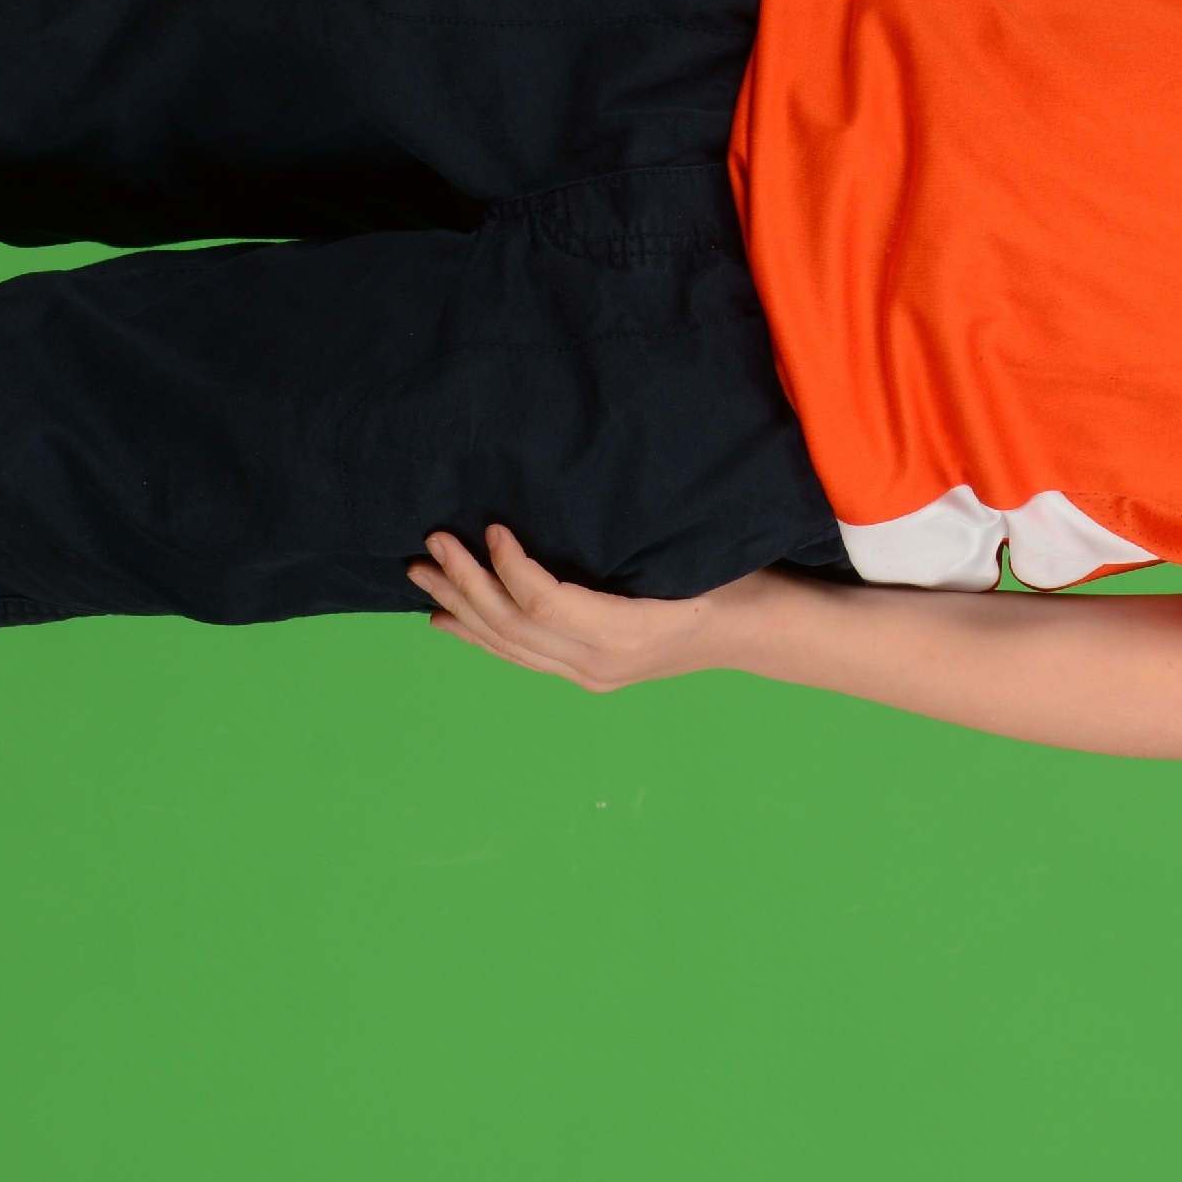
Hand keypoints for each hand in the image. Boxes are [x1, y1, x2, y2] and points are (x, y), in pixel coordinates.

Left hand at [405, 523, 779, 691]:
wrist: (759, 630)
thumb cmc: (733, 575)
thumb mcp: (689, 550)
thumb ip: (626, 542)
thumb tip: (558, 506)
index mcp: (627, 633)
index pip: (544, 604)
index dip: (509, 566)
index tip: (492, 526)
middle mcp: (600, 665)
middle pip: (513, 627)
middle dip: (466, 583)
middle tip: (433, 543)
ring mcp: (591, 676)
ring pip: (508, 646)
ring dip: (461, 607)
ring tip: (422, 575)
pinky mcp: (587, 674)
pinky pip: (519, 655)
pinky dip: (478, 635)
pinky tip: (447, 620)